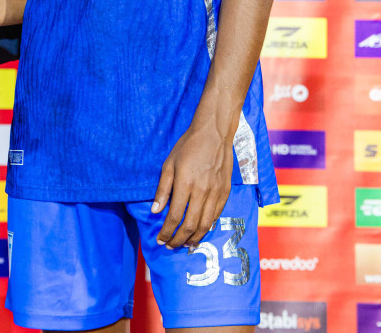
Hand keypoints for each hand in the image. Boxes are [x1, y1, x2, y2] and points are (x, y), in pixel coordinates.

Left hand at [150, 115, 233, 248]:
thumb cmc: (188, 146)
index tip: (160, 240)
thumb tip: (155, 211)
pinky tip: (200, 231)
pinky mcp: (225, 192)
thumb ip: (163, 189)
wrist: (214, 133)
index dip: (167, 232)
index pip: (175, 216)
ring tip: (185, 245)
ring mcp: (216, 192)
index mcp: (185, 183)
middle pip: (190, 225)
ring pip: (206, 224)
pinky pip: (217, 215)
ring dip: (194, 238)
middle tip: (171, 246)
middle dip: (179, 239)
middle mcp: (202, 191)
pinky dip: (208, 227)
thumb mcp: (169, 164)